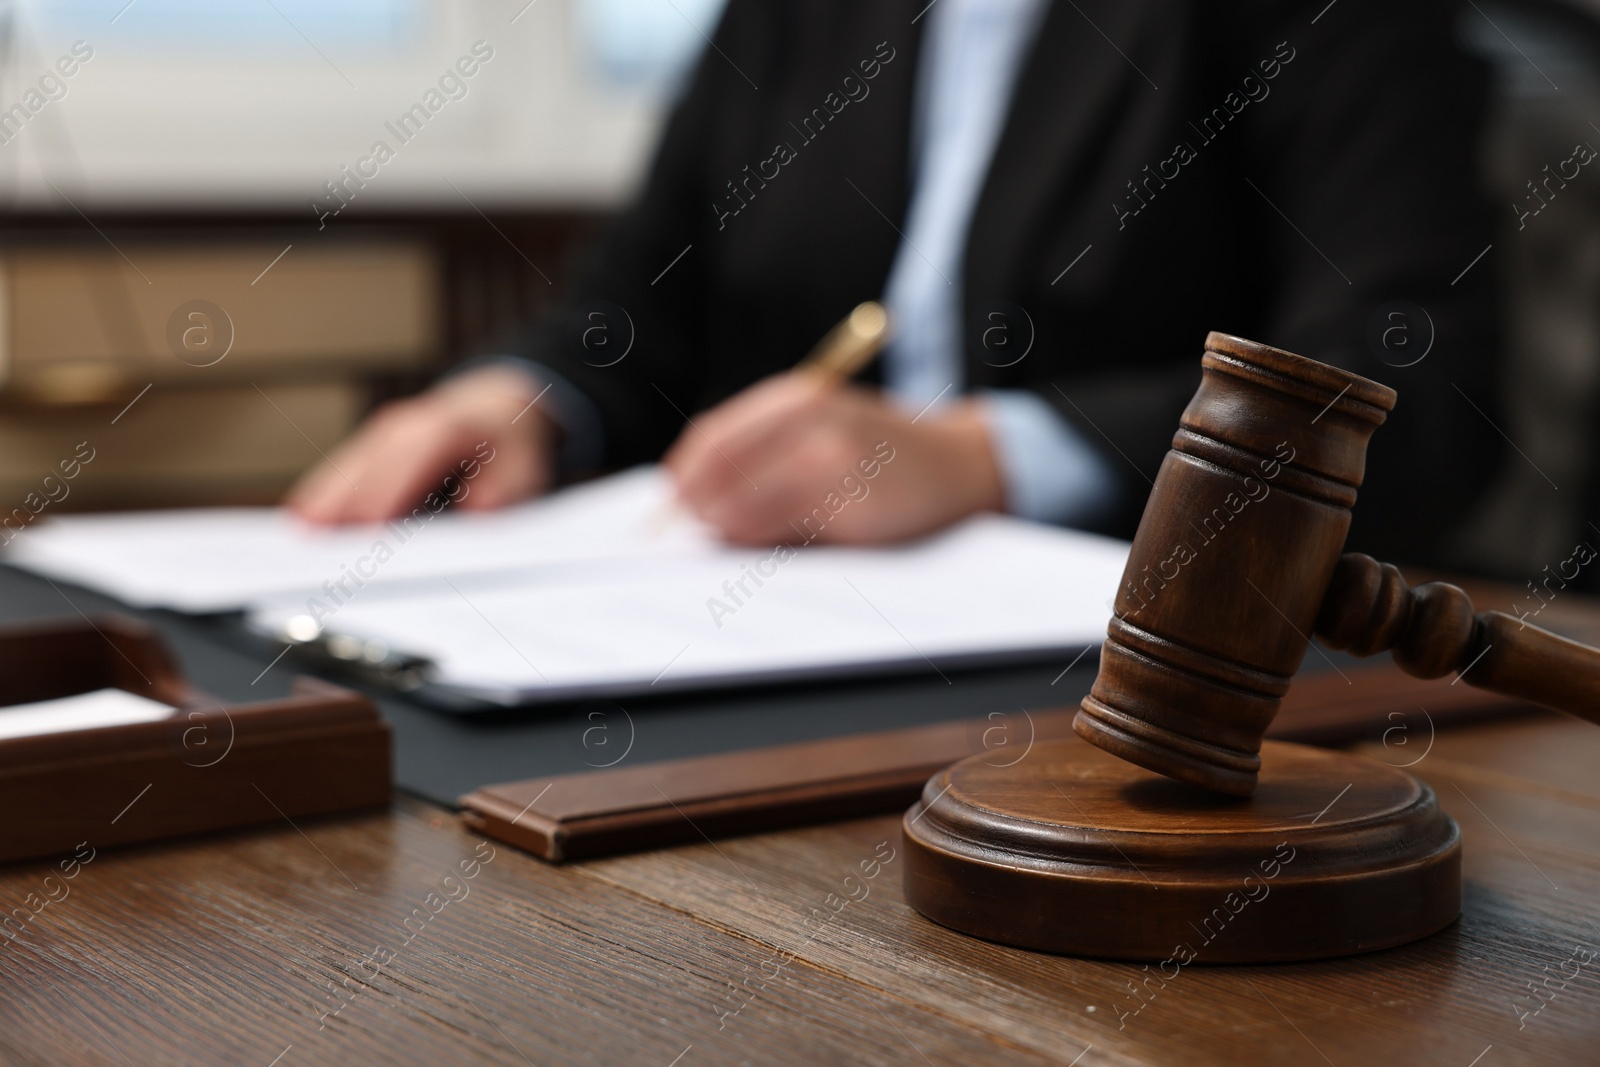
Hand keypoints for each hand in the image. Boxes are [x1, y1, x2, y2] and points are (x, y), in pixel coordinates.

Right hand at [286, 365, 556, 523]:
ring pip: (345, 469)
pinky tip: (300, 522)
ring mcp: (381, 435)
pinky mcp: (369, 449)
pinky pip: (340, 472)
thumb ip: (502, 491)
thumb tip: (478, 512)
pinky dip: (320, 494)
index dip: (386, 493)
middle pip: (366, 467)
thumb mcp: (522, 468)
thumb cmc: (508, 446)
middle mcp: (405, 427)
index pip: (410, 460)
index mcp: (445, 429)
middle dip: (341, 504)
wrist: (495, 407)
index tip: (367, 528)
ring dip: (320, 501)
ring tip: (295, 539)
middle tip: (314, 547)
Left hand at [662, 374, 1003, 544]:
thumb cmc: (879, 444)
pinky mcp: (848, 513)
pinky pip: (784, 537)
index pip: (715, 439)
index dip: (686, 473)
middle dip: (698, 506)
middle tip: (690, 524)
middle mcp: (811, 427)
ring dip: (726, 529)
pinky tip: (764, 543)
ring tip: (724, 535)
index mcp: (798, 399)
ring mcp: (830, 469)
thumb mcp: (824, 416)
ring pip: (745, 511)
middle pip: (722, 476)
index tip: (674, 495)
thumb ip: (765, 439)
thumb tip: (692, 486)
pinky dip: (763, 544)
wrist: (956, 463)